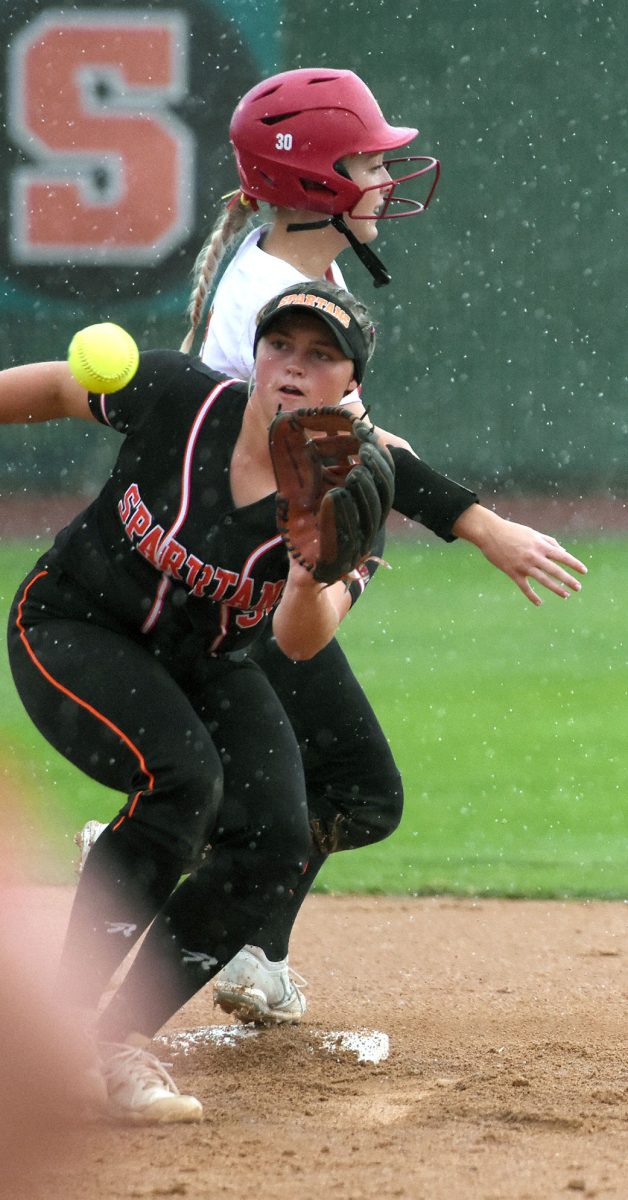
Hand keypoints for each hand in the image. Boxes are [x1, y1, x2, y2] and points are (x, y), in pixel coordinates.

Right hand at [452, 505, 586, 605]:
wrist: (490, 533)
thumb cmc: (512, 531)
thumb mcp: (532, 533)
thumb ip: (548, 541)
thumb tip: (563, 550)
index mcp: (540, 545)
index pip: (562, 556)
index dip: (574, 564)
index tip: (584, 571)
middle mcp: (534, 556)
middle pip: (555, 570)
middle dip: (569, 580)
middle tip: (578, 587)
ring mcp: (523, 565)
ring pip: (543, 580)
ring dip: (556, 588)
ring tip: (566, 595)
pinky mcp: (512, 572)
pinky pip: (525, 587)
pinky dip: (532, 596)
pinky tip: (539, 603)